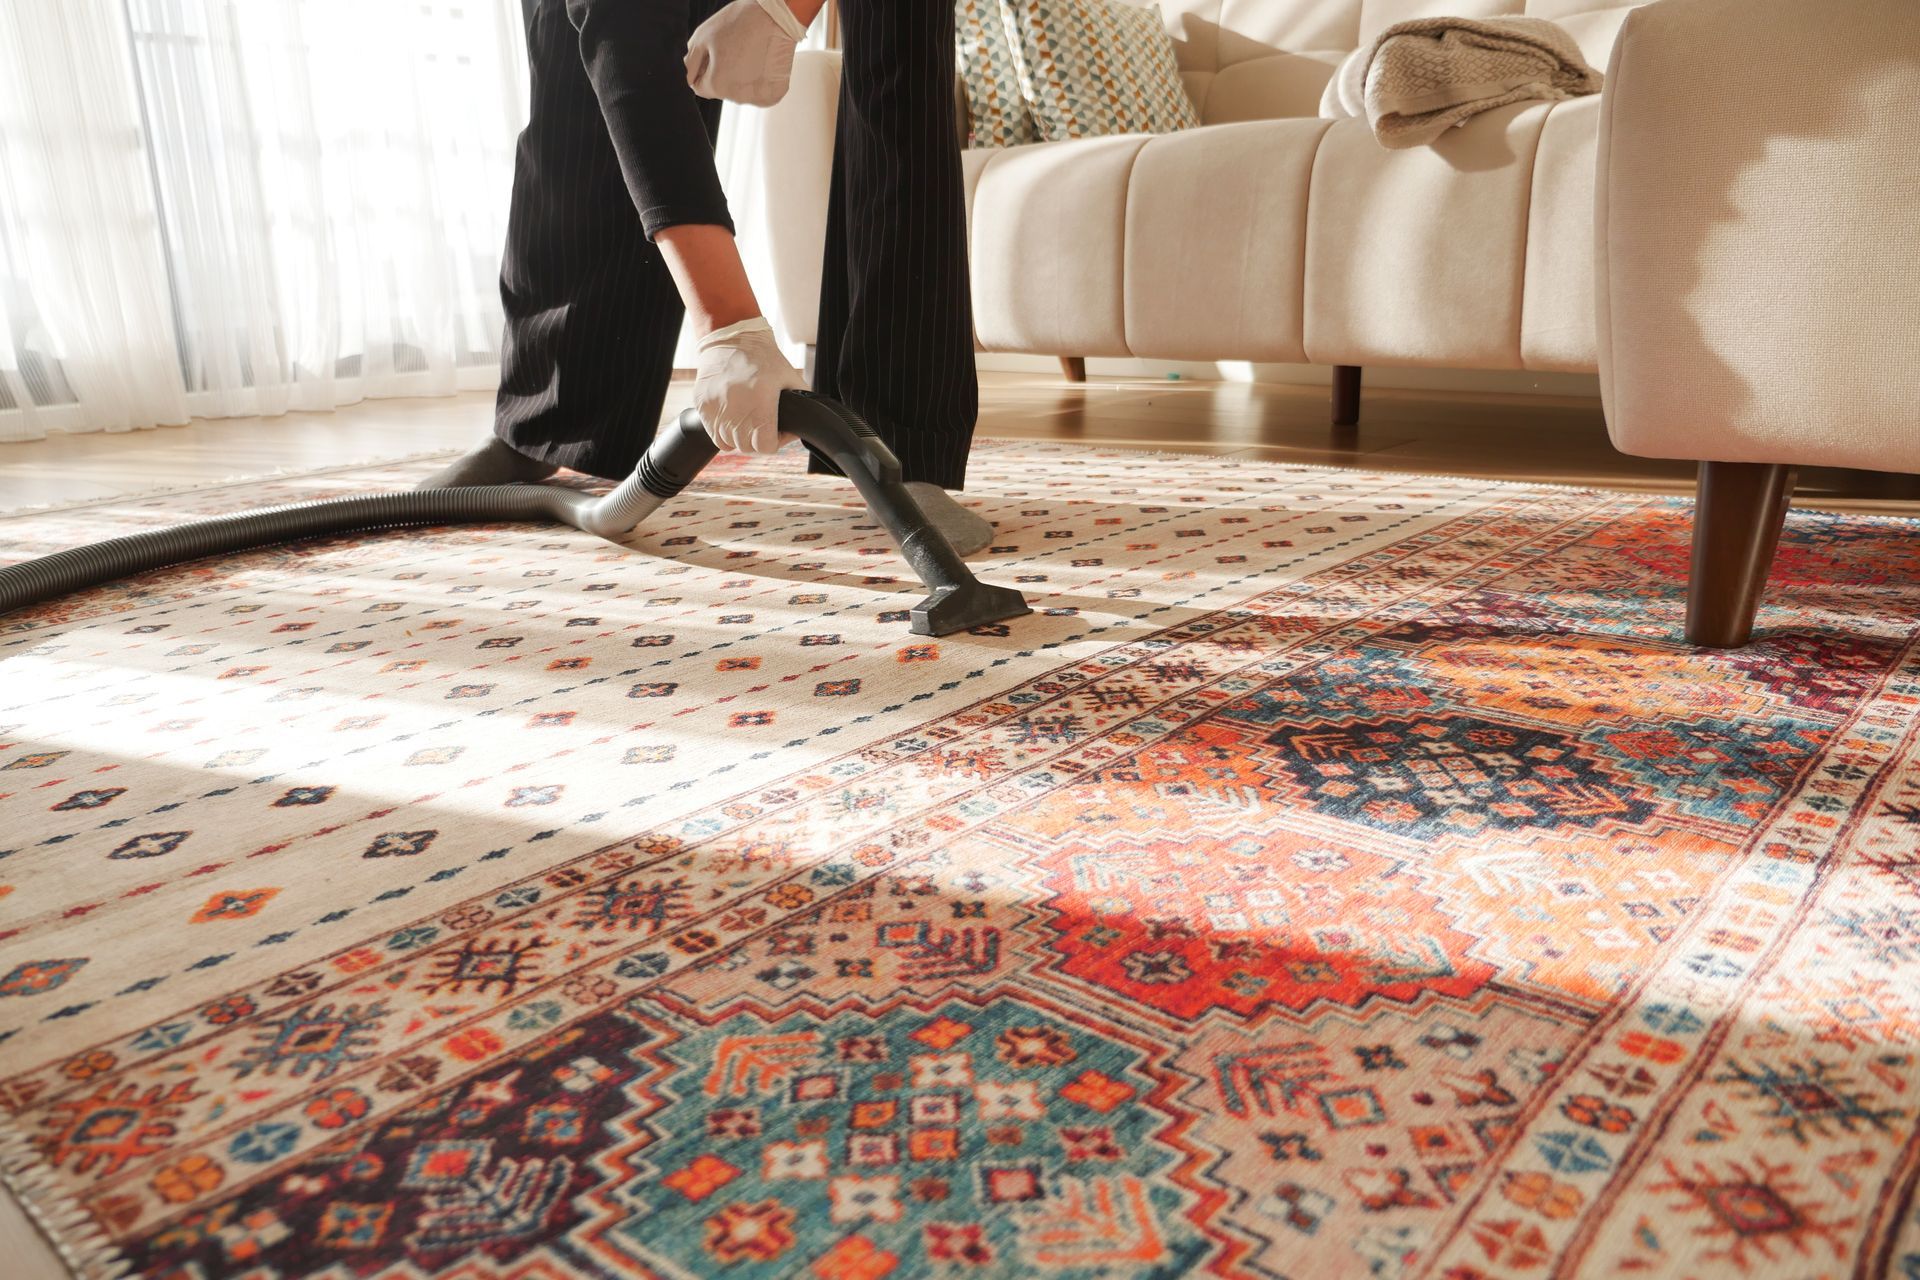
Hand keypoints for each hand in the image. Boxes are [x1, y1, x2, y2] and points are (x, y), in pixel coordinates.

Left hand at [685, 0, 808, 107]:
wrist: (776, 17)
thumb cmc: (740, 22)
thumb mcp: (703, 36)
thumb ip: (690, 63)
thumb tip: (688, 78)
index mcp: (717, 85)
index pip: (700, 86)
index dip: (703, 68)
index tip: (715, 53)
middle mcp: (738, 97)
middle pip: (721, 89)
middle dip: (722, 73)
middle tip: (734, 49)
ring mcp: (758, 97)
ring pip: (740, 91)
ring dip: (740, 77)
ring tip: (749, 54)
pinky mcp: (774, 95)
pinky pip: (758, 92)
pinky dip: (758, 80)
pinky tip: (760, 62)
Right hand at [692, 317, 806, 453]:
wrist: (732, 338)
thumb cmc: (762, 357)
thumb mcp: (790, 377)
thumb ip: (800, 402)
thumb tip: (803, 424)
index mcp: (760, 404)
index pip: (765, 446)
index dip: (776, 442)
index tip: (778, 431)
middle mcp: (735, 409)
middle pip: (747, 447)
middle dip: (758, 440)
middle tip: (764, 426)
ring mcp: (715, 409)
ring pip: (729, 443)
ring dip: (740, 437)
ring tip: (747, 421)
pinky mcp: (702, 406)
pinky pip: (713, 434)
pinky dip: (723, 432)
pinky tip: (732, 418)